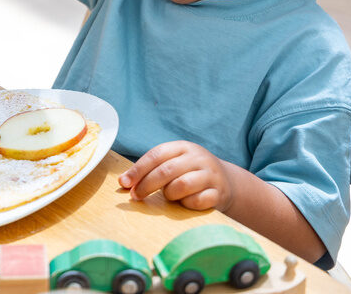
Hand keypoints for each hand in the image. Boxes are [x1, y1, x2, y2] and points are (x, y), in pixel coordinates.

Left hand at [118, 141, 234, 211]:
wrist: (226, 181)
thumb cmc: (190, 172)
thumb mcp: (174, 163)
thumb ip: (152, 169)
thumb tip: (124, 181)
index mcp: (183, 147)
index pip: (156, 155)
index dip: (138, 169)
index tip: (124, 183)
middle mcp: (198, 158)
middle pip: (166, 171)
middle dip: (146, 185)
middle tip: (136, 196)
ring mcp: (210, 175)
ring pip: (181, 185)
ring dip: (169, 194)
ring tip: (169, 196)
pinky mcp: (218, 193)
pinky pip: (196, 201)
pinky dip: (186, 204)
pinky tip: (186, 202)